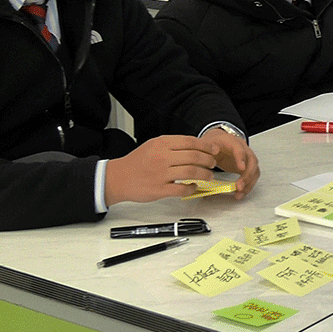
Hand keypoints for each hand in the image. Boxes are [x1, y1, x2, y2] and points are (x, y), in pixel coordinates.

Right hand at [105, 135, 221, 204]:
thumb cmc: (137, 162)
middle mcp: (162, 157)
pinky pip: (182, 189)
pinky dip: (192, 188)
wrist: (118, 178)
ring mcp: (160, 174)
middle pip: (194, 156)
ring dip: (204, 174)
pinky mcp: (159, 189)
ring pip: (191, 172)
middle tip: (213, 163)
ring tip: (208, 176)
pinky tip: (194, 187)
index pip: (190, 142)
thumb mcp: (153, 145)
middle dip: (208, 160)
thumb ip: (172, 145)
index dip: (206, 146)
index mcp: (161, 144)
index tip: (214, 150)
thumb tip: (196, 146)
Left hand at [200, 127, 260, 198]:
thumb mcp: (205, 145)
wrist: (219, 141)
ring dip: (249, 183)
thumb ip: (203, 153)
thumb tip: (200, 163)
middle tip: (239, 186)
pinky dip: (248, 186)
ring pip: (254, 170)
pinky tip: (240, 193)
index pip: (240, 148)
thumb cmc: (213, 143)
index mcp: (232, 141)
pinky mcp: (247, 167)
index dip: (241, 158)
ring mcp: (247, 158)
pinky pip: (252, 176)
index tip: (241, 168)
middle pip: (252, 161)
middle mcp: (243, 149)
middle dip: (247, 175)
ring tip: (239, 194)